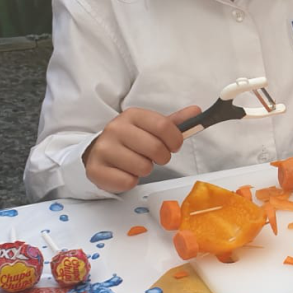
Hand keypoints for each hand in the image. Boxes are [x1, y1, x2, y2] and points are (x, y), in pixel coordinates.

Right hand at [83, 105, 198, 193]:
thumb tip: (196, 111)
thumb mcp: (152, 128)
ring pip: (143, 167)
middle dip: (162, 157)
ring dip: (145, 170)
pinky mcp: (96, 169)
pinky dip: (130, 181)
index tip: (174, 146)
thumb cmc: (131, 141)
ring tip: (136, 163)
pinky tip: (124, 172)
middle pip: (155, 148)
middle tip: (154, 157)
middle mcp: (115, 128)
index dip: (175, 140)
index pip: (164, 126)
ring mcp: (103, 149)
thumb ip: (174, 122)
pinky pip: (128, 182)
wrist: (100, 153)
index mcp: (132, 115)